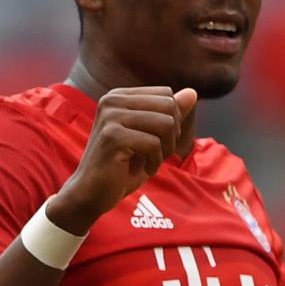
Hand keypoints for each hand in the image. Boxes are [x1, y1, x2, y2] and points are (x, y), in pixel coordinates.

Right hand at [48, 86, 198, 233]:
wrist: (91, 192)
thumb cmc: (123, 166)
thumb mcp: (153, 137)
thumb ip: (171, 114)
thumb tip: (192, 92)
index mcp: (120, 96)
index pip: (167, 95)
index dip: (172, 121)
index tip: (155, 140)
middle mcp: (112, 100)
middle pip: (169, 107)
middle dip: (171, 135)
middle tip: (153, 153)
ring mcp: (111, 117)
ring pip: (166, 124)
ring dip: (163, 151)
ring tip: (146, 161)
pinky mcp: (112, 136)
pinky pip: (154, 144)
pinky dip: (154, 163)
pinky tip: (138, 169)